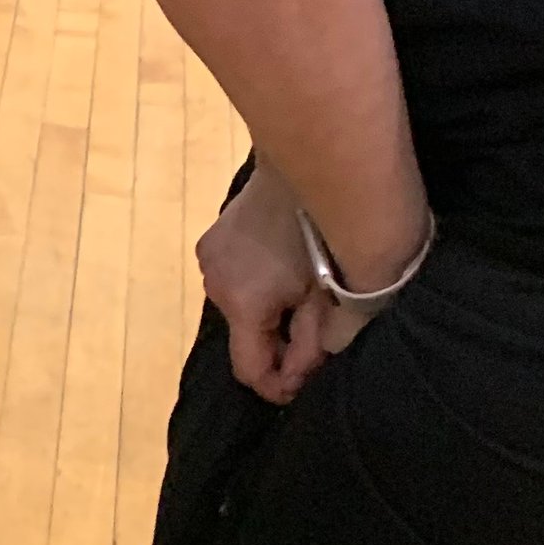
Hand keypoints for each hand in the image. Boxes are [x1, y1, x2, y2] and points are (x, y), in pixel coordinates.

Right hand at [196, 163, 364, 404]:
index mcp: (241, 301)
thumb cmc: (331, 233)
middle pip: (244, 335)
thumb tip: (299, 373)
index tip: (308, 381)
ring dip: (269, 310)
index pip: (248, 369)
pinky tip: (287, 266)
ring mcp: (211, 252)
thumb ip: (314, 346)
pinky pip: (237, 276)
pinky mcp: (217, 232)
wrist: (319, 159)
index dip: (279, 386)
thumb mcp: (333, 300)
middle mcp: (214, 280)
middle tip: (319, 326)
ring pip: (240, 305)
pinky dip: (260, 284)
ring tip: (306, 292)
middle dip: (279, 341)